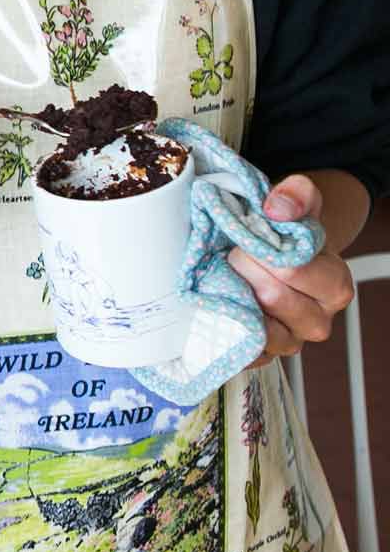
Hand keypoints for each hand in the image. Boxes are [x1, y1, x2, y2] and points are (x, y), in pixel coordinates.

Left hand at [228, 175, 353, 367]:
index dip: (262, 249)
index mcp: (335, 286)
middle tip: (232, 252)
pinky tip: (217, 300)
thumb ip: (295, 195)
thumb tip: (278, 209)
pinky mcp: (259, 356)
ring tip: (226, 274)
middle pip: (272, 295)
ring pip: (254, 323)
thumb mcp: (292, 204)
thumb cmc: (282, 233)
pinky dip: (222, 322)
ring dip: (231, 293)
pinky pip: (237, 346)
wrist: (269, 257)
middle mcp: (316, 322)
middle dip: (243, 266)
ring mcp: (287, 342)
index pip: (294, 270)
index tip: (247, 236)